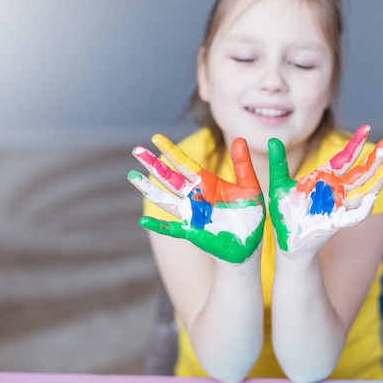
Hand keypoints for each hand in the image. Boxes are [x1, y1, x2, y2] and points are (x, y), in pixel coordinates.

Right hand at [128, 134, 264, 263]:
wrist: (250, 243)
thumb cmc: (250, 215)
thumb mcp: (249, 186)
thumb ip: (243, 164)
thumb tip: (240, 139)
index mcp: (207, 183)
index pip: (185, 164)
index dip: (171, 151)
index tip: (156, 138)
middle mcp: (195, 196)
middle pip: (170, 178)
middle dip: (153, 164)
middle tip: (136, 150)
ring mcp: (192, 214)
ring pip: (166, 199)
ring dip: (148, 189)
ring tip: (132, 176)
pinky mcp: (193, 231)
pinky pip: (172, 228)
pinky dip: (158, 225)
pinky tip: (143, 221)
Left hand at [268, 125, 382, 253]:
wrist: (287, 241)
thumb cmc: (284, 212)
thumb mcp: (279, 184)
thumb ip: (278, 162)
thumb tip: (273, 139)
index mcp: (324, 178)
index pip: (344, 158)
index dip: (356, 144)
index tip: (367, 127)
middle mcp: (336, 190)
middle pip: (361, 171)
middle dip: (375, 157)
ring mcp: (340, 206)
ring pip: (364, 190)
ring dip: (378, 179)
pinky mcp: (338, 223)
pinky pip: (356, 215)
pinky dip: (365, 207)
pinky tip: (371, 196)